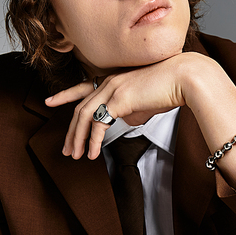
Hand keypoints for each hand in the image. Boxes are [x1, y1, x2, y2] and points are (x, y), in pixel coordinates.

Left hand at [45, 54, 189, 160]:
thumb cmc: (171, 89)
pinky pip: (99, 124)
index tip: (50, 101)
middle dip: (71, 130)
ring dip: (78, 138)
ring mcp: (113, 88)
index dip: (64, 95)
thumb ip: (131, 110)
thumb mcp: (146, 102)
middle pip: (80, 107)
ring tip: (76, 156)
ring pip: (85, 116)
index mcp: (114, 79)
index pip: (82, 87)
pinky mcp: (119, 100)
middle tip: (67, 149)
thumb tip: (124, 121)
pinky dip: (94, 141)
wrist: (186, 79)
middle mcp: (109, 82)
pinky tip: (93, 154)